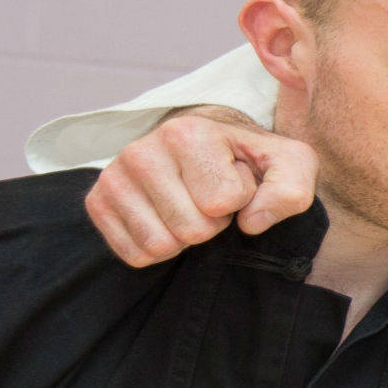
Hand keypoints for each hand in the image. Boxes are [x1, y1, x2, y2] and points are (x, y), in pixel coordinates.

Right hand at [82, 104, 317, 267]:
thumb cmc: (247, 158)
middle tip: (209, 197)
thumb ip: (291, 187)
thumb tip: (252, 222)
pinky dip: (158, 248)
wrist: (201, 144)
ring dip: (184, 237)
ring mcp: (114, 176)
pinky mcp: (97, 202)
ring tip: (189, 204)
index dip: (238, 200)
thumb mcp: (289, 163)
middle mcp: (141, 151)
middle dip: (211, 223)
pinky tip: (165, 217)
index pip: (222, 202)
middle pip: (191, 230)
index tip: (234, 179)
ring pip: (160, 246)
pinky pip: (134, 255)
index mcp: (187, 132)